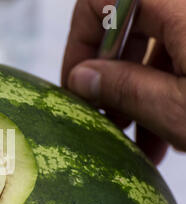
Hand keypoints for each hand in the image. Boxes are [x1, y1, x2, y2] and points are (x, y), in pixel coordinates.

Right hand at [62, 0, 185, 164]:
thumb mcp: (181, 108)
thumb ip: (126, 88)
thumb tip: (82, 79)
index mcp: (178, 6)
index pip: (101, 1)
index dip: (80, 41)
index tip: (77, 82)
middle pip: (126, 29)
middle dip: (109, 78)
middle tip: (106, 117)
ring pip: (154, 51)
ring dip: (137, 95)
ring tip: (138, 140)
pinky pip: (179, 60)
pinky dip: (166, 94)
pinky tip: (166, 135)